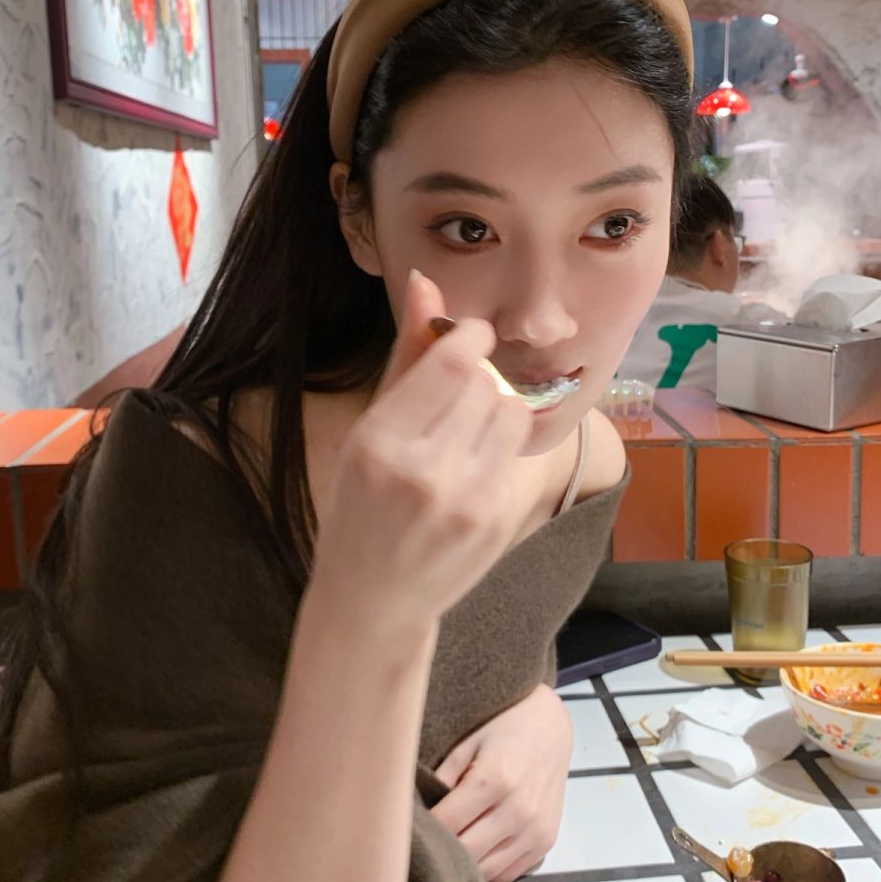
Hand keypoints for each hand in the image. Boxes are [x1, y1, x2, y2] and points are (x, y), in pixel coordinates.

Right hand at [310, 272, 532, 642]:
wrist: (374, 599)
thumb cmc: (361, 505)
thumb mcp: (367, 428)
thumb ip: (405, 357)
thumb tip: (423, 282)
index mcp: (379, 443)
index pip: (453, 363)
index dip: (471, 337)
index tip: (469, 337)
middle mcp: (423, 473)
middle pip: (487, 383)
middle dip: (480, 377)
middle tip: (459, 396)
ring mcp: (465, 502)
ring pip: (513, 413)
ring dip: (498, 408)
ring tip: (467, 431)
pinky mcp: (497, 523)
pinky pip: (519, 452)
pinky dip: (502, 447)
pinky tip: (473, 469)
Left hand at [429, 684, 572, 881]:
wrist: (551, 726)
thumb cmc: (503, 727)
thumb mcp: (466, 742)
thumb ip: (442, 777)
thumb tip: (418, 812)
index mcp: (492, 780)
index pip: (446, 824)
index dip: (425, 829)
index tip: (410, 828)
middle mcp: (517, 810)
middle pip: (465, 853)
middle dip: (442, 851)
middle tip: (427, 842)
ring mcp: (535, 830)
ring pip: (486, 871)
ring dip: (465, 865)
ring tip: (450, 848)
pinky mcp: (545, 842)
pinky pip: (508, 874)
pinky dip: (488, 869)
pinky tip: (477, 850)